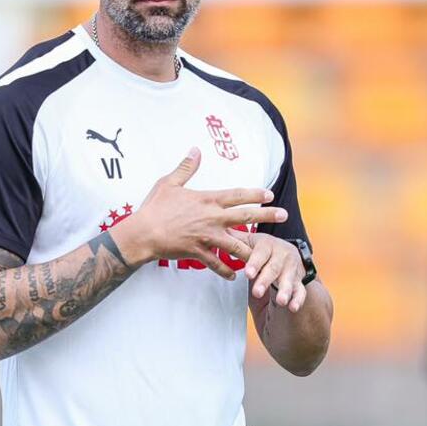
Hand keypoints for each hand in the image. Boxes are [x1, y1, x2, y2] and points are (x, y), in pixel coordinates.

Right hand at [113, 147, 286, 279]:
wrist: (142, 233)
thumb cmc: (155, 207)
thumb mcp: (169, 183)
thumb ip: (186, 167)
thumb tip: (195, 149)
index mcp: (207, 200)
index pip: (237, 195)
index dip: (255, 194)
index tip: (270, 194)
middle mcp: (212, 218)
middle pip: (245, 216)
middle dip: (267, 215)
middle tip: (284, 215)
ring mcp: (207, 237)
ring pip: (236, 245)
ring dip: (252, 250)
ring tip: (266, 255)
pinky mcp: (198, 253)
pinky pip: (216, 264)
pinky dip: (226, 270)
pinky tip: (235, 275)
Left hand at [234, 233, 307, 311]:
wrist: (288, 252)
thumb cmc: (264, 249)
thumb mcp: (251, 241)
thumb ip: (236, 240)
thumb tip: (216, 230)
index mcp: (268, 245)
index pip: (261, 253)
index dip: (254, 263)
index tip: (248, 273)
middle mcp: (282, 255)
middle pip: (274, 268)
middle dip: (266, 280)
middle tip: (257, 292)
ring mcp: (292, 269)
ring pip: (289, 280)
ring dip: (285, 290)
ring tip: (281, 301)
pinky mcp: (299, 281)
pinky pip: (300, 291)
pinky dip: (298, 299)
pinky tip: (293, 307)